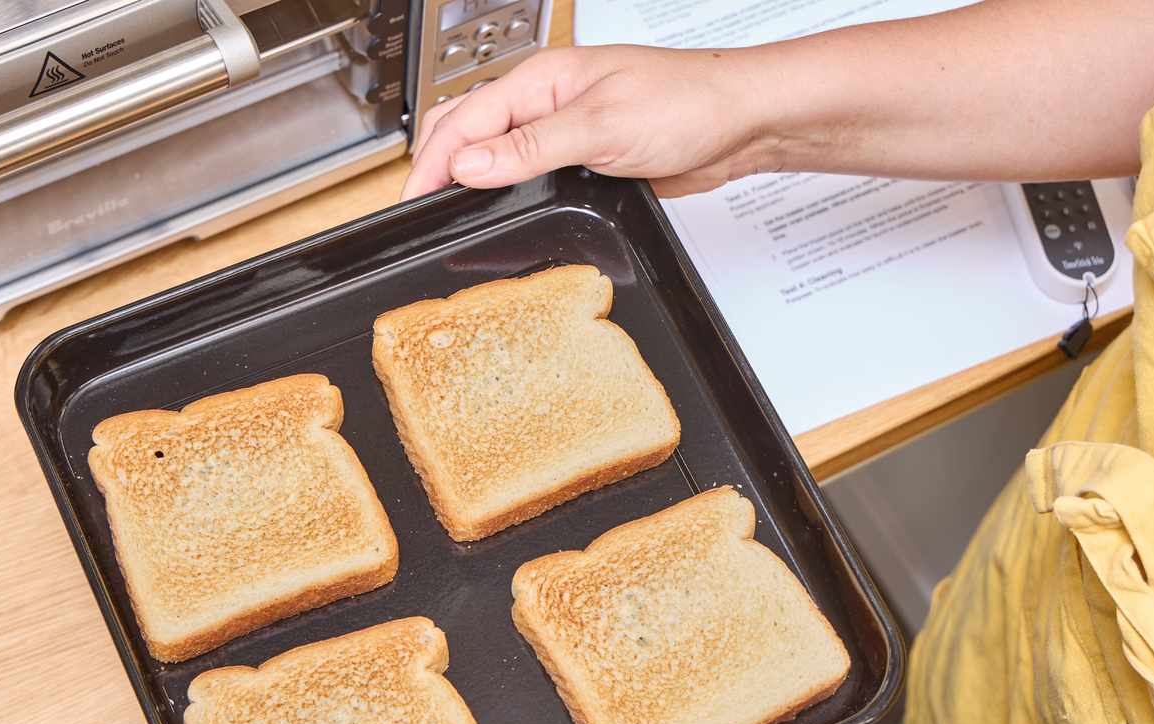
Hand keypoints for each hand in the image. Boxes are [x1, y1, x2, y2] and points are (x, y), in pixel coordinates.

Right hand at [402, 45, 776, 199]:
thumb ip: (530, 147)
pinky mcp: (584, 155)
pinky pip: (530, 172)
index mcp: (542, 81)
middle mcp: (547, 102)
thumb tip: (470, 165)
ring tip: (444, 211)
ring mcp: (564, 129)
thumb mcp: (601, 126)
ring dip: (468, 178)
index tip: (411, 200)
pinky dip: (505, 190)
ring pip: (496, 152)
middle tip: (418, 211)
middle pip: (469, 130)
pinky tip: (499, 209)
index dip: (431, 164)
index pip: (464, 122)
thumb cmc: (688, 102)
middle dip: (436, 167)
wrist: (741, 121)